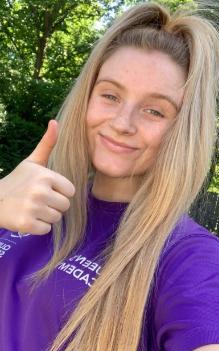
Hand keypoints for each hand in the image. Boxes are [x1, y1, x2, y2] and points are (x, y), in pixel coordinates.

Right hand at [0, 120, 75, 234]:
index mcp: (45, 175)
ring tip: (31, 208)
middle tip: (37, 201)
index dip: (59, 192)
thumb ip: (47, 144)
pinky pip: (46, 229)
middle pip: (65, 206)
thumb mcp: (32, 162)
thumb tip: (55, 121)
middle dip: (54, 206)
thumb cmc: (17, 181)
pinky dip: (37, 227)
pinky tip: (26, 218)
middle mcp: (40, 191)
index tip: (45, 190)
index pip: (70, 191)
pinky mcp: (26, 224)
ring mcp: (33, 208)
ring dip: (46, 216)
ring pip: (56, 218)